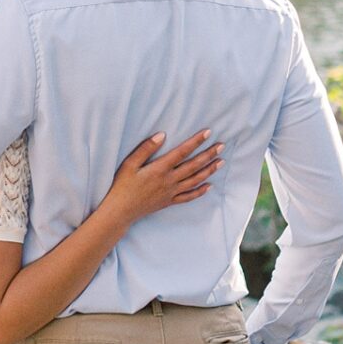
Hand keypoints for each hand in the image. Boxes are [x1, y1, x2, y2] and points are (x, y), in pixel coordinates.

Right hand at [106, 130, 223, 226]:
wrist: (121, 210)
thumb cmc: (122, 185)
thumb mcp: (129, 164)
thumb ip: (146, 149)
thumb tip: (162, 135)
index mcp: (160, 169)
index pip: (182, 152)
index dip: (196, 142)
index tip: (207, 133)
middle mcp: (169, 180)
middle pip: (193, 165)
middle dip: (209, 154)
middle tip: (222, 146)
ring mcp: (171, 192)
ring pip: (195, 180)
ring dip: (209, 170)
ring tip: (221, 162)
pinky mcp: (170, 201)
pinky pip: (189, 197)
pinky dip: (200, 191)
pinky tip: (209, 186)